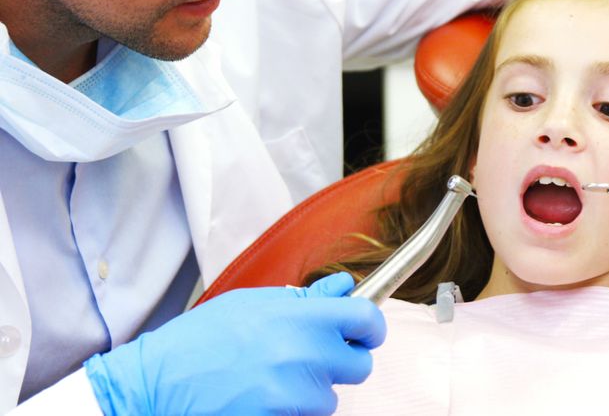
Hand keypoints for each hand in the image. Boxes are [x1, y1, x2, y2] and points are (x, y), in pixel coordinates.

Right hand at [84, 272, 385, 415]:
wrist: (153, 384)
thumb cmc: (199, 340)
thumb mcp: (251, 304)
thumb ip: (304, 299)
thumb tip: (344, 288)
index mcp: (298, 317)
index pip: (366, 319)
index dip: (371, 326)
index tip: (365, 332)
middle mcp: (303, 355)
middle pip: (359, 365)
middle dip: (342, 362)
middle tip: (312, 357)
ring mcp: (292, 394)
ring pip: (331, 397)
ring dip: (312, 391)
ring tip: (273, 378)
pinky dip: (292, 411)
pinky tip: (262, 398)